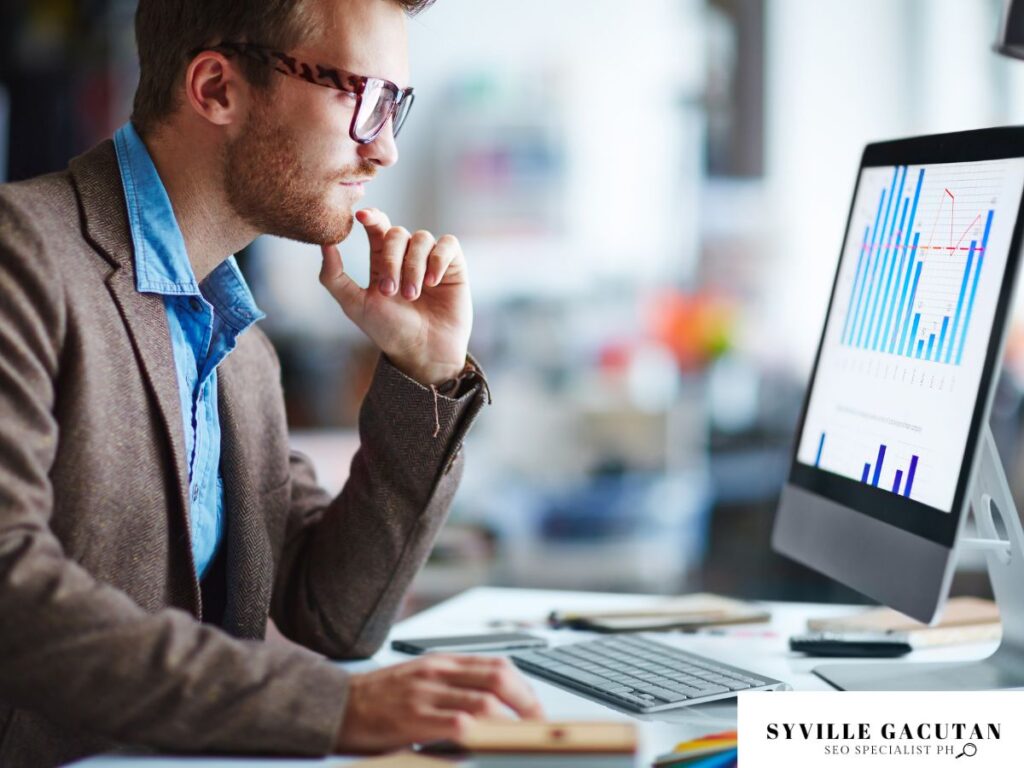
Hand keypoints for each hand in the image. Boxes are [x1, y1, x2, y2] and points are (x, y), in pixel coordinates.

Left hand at [320, 209, 472, 385]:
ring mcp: (430, 259)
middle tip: (391, 291)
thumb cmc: (389, 331)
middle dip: (392, 260)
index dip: (371, 217)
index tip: (361, 217)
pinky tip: (433, 283)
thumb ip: (334, 276)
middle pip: (397, 233)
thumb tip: (324, 243)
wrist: (423, 352)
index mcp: (382, 261)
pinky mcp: (453, 265)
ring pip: (422, 238)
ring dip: (414, 267)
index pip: (377, 227)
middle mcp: (407, 256)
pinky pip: (448, 244)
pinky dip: (438, 260)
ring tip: (413, 295)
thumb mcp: (355, 305)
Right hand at [334, 655, 543, 753]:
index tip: (536, 708)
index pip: (497, 664)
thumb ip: (452, 687)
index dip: (524, 686)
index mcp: (442, 662)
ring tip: (522, 739)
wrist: (335, 704)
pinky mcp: (413, 718)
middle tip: (539, 725)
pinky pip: (457, 724)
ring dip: (511, 722)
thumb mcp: (420, 679)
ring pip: (484, 701)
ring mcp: (426, 694)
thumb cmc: (378, 697)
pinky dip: (480, 735)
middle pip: (499, 677)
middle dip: (527, 702)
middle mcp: (438, 672)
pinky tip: (489, 745)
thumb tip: (491, 706)